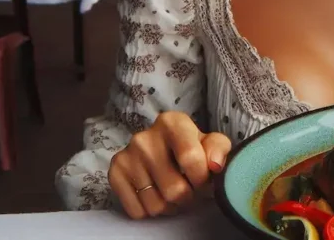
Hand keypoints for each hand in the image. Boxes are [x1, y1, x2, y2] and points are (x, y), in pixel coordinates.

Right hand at [108, 111, 231, 218]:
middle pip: (174, 189)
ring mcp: (127, 155)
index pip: (191, 159)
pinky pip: (137, 211)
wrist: (162, 148)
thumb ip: (218, 149)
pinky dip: (150, 211)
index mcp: (172, 122)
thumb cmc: (192, 146)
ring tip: (174, 194)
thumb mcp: (211, 142)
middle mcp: (145, 137)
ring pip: (156, 205)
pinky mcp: (115, 173)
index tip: (204, 180)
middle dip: (188, 197)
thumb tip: (214, 165)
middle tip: (190, 191)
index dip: (202, 178)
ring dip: (170, 207)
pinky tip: (156, 196)